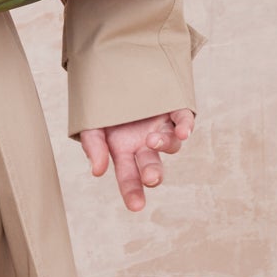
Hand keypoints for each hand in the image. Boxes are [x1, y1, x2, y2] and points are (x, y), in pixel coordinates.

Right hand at [77, 107, 194, 211]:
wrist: (112, 70)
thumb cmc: (101, 101)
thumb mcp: (91, 124)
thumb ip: (92, 146)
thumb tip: (97, 172)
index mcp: (124, 150)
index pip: (129, 177)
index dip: (132, 191)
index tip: (135, 206)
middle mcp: (145, 143)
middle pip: (152, 165)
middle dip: (152, 174)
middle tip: (151, 178)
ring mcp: (161, 126)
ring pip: (170, 144)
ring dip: (163, 144)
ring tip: (151, 140)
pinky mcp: (172, 108)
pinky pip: (183, 120)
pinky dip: (185, 126)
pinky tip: (182, 131)